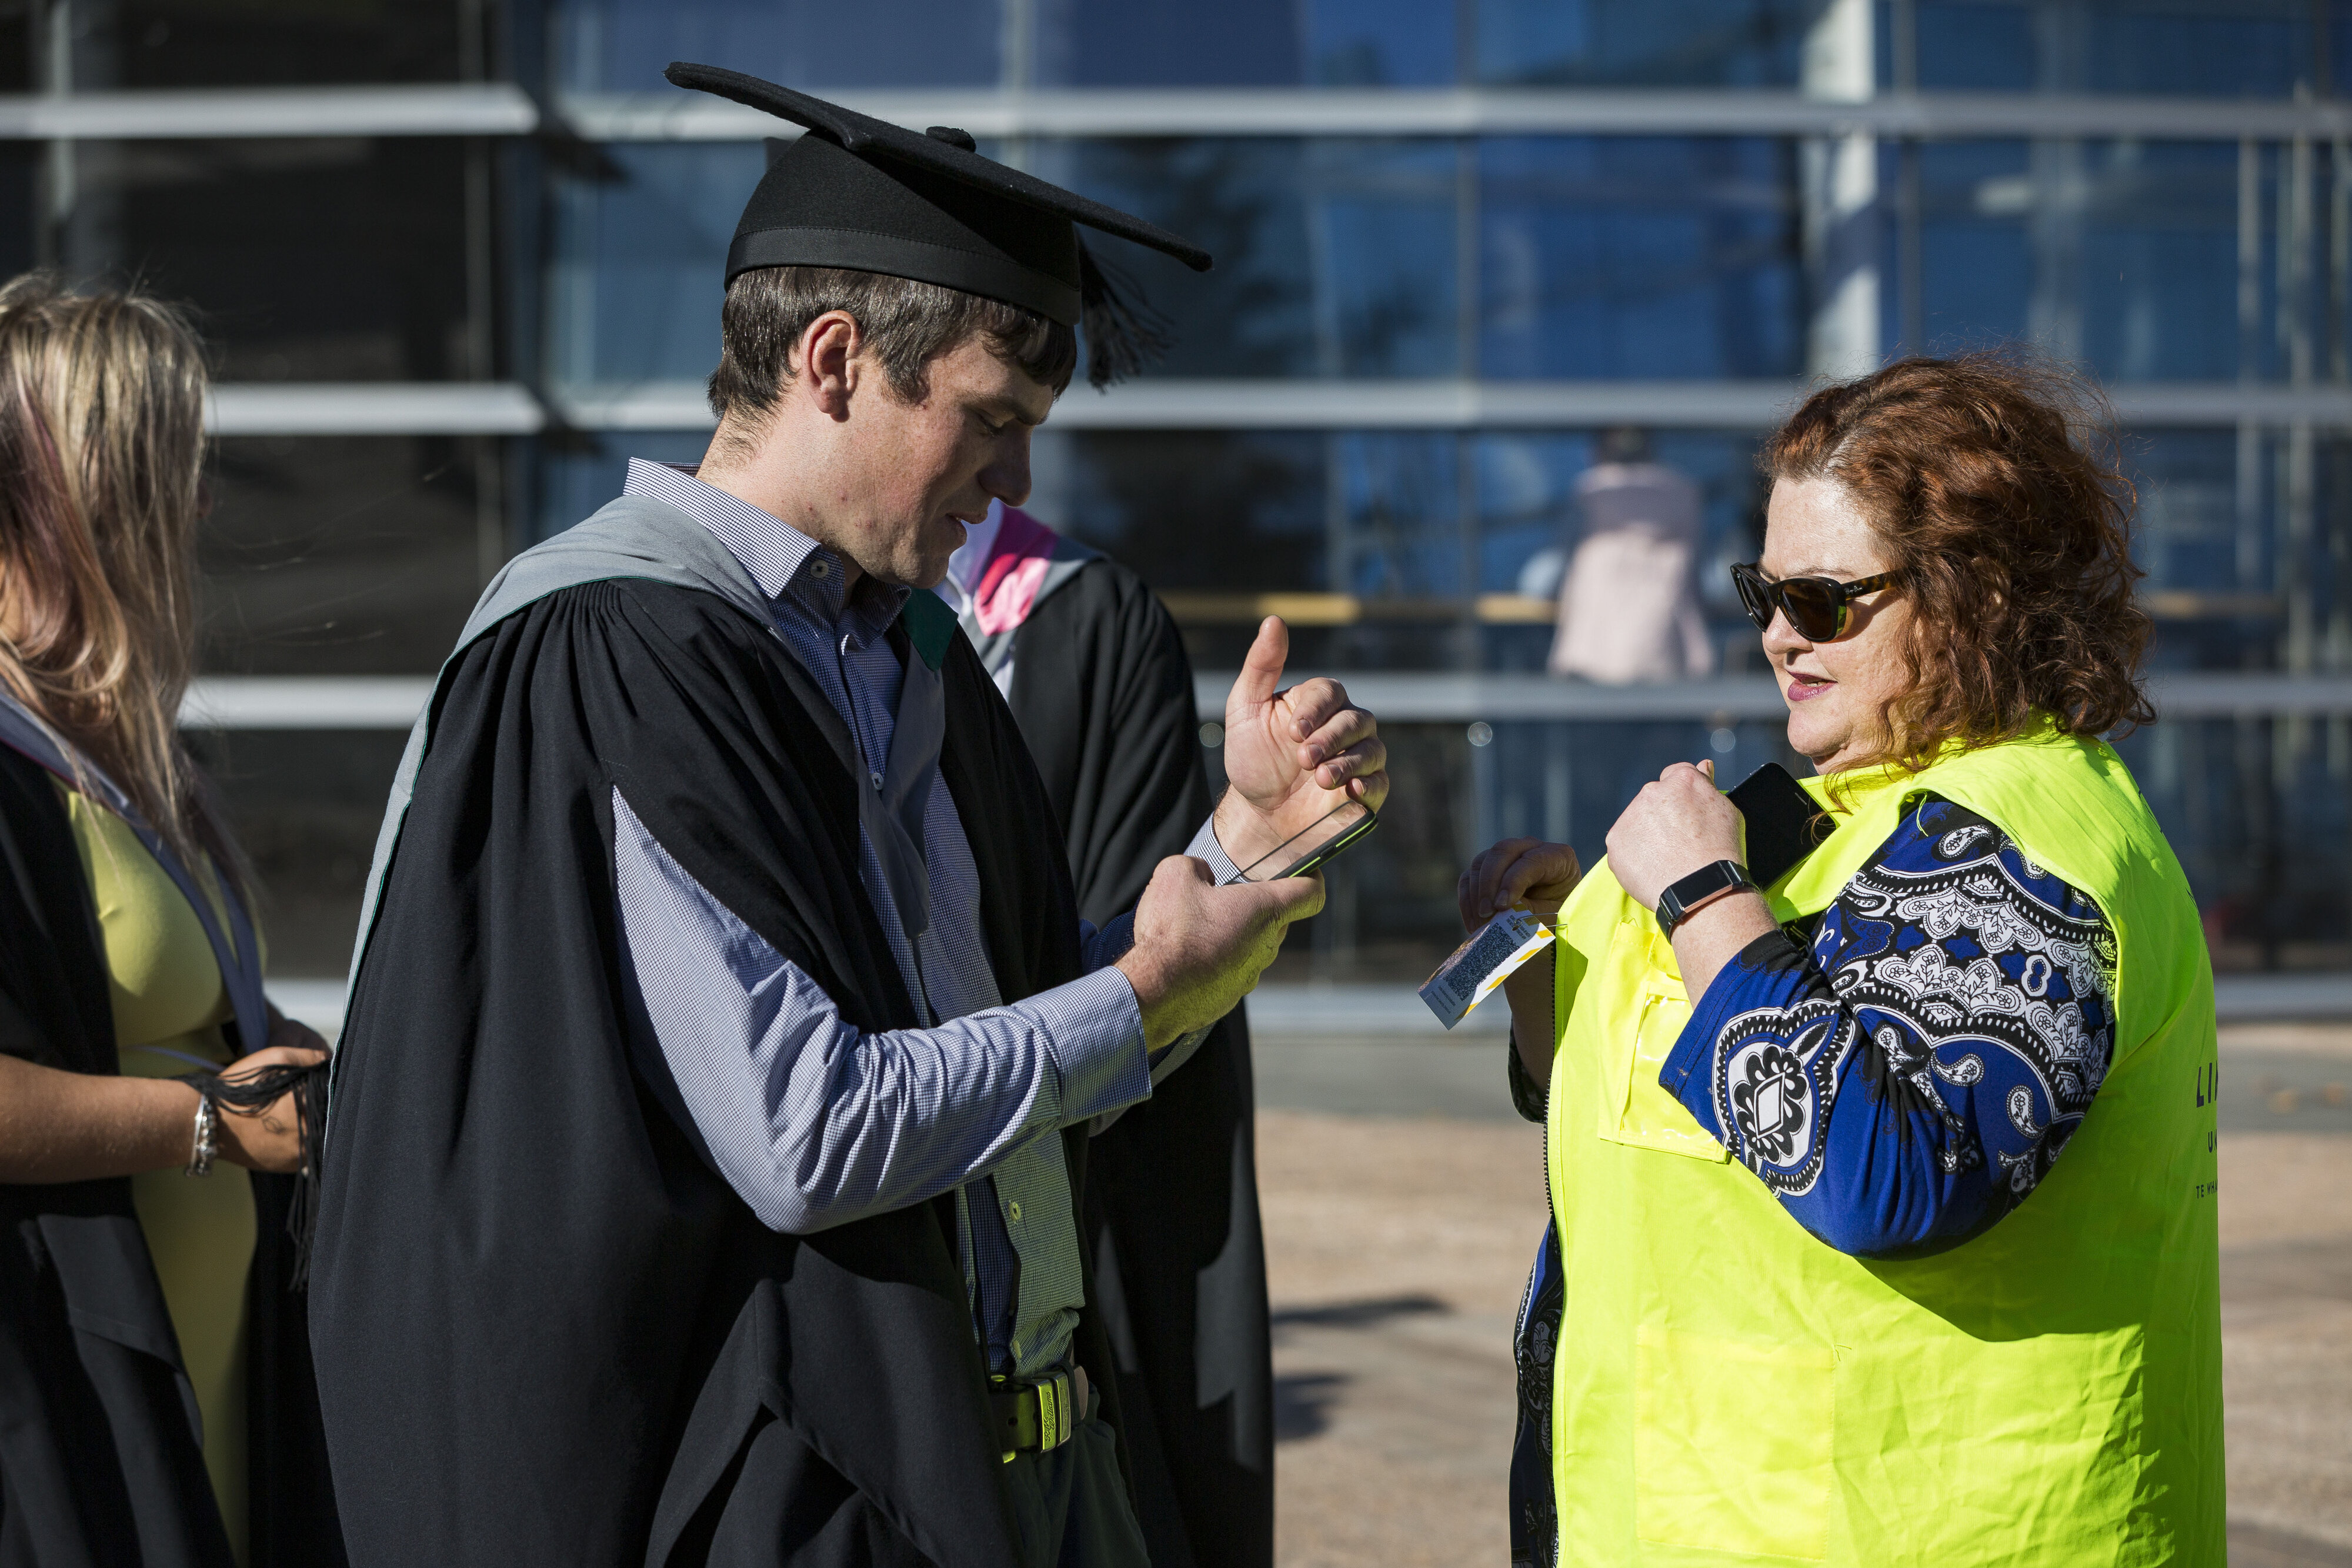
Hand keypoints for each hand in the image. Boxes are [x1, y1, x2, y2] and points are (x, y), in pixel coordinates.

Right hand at [216, 1008, 328, 1173]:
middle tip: (309, 1103)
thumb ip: (304, 1056)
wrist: (206, 1123)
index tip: (326, 1089)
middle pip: (329, 1122)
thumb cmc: (239, 1089)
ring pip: (319, 1141)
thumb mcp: (271, 1059)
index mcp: (309, 1106)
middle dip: (324, 1113)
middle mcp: (307, 1134)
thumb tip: (327, 1058)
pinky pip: (305, 1155)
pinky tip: (289, 1132)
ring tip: (297, 1118)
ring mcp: (297, 1154)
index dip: (334, 1094)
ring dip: (314, 1130)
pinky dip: (302, 1144)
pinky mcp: (285, 1167)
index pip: (336, 1100)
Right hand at [1116, 855, 1324, 1048]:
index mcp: (1265, 911)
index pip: (1311, 894)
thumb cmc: (1171, 933)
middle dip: (1257, 907)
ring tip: (1198, 930)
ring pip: (1252, 948)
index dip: (1312, 879)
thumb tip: (1201, 874)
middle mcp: (1265, 946)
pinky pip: (1231, 972)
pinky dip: (1216, 963)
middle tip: (1226, 896)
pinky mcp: (1229, 998)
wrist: (1152, 992)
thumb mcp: (1175, 874)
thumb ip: (1197, 866)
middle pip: (1277, 920)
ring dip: (1234, 936)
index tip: (1305, 873)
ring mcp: (1249, 976)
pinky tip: (1188, 959)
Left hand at [1214, 618, 1388, 868]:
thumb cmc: (1252, 759)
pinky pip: (1380, 783)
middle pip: (1357, 720)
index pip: (1330, 692)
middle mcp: (1344, 727)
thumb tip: (1274, 619)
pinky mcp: (1366, 792)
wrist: (1258, 814)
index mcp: (1318, 703)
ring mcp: (1357, 759)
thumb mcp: (1245, 710)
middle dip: (1331, 738)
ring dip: (1349, 762)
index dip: (1315, 709)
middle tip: (1304, 759)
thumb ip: (1261, 666)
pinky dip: (1370, 785)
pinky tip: (1351, 791)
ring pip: (1372, 750)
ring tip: (1321, 778)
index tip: (1293, 731)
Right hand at [1458, 838, 1582, 929]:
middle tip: (1487, 913)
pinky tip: (1475, 924)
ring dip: (1477, 894)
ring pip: (1481, 862)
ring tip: (1482, 924)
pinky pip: (1468, 878)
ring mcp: (1506, 857)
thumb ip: (1529, 910)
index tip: (1501, 906)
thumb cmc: (1558, 920)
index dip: (1513, 881)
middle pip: (1502, 851)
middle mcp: (1531, 849)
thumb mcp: (1551, 917)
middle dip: (1490, 883)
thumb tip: (1499, 907)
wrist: (1553, 927)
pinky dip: (1467, 900)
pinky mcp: (1487, 871)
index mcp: (1558, 857)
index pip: (1531, 860)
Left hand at [1603, 759, 1744, 910]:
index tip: (1686, 814)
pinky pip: (1624, 845)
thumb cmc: (1720, 853)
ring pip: (1636, 822)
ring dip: (1646, 834)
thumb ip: (1707, 786)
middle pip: (1653, 798)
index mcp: (1681, 781)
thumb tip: (1702, 765)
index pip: (1675, 775)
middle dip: (1662, 815)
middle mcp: (1652, 792)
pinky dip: (1634, 856)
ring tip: (1667, 859)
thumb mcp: (1726, 812)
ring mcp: (1630, 816)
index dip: (1681, 796)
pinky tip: (1653, 868)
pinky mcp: (1615, 842)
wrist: (1700, 890)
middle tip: (1679, 842)